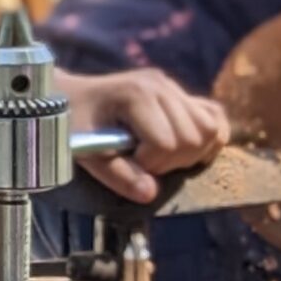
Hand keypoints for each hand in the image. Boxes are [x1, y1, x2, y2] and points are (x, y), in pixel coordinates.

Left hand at [64, 69, 231, 201]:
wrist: (65, 96)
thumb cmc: (70, 122)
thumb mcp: (84, 150)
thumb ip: (116, 174)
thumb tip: (150, 194)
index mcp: (136, 93)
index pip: (166, 143)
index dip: (148, 164)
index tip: (125, 162)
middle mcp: (160, 85)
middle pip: (193, 138)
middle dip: (169, 161)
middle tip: (140, 162)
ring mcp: (172, 87)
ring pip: (210, 129)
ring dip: (190, 153)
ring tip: (159, 156)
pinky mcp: (180, 95)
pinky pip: (215, 117)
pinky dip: (207, 139)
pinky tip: (183, 149)